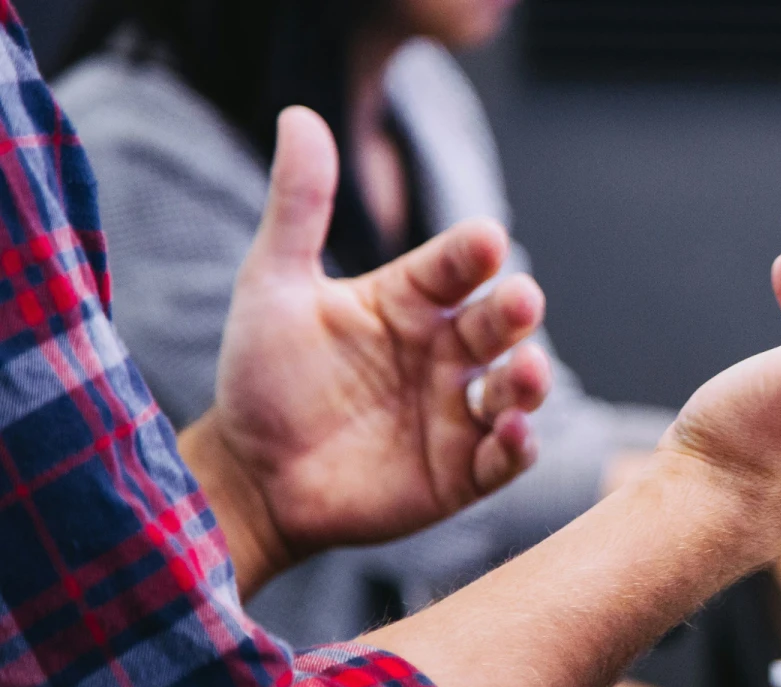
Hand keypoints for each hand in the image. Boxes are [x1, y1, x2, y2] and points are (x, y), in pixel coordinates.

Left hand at [180, 107, 552, 590]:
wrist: (249, 475)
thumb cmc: (263, 376)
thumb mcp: (272, 285)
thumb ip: (298, 206)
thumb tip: (299, 114)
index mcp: (411, 301)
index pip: (455, 266)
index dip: (472, 253)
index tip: (484, 240)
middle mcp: (445, 351)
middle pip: (497, 323)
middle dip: (515, 311)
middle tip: (520, 300)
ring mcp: (458, 412)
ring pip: (515, 388)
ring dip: (530, 380)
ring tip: (526, 372)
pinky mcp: (461, 472)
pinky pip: (504, 457)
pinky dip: (517, 446)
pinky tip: (511, 433)